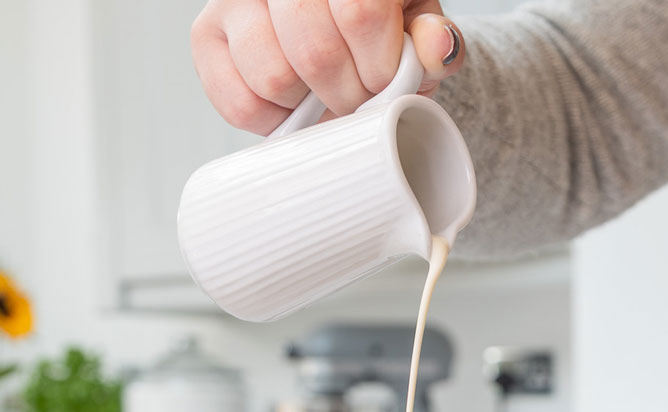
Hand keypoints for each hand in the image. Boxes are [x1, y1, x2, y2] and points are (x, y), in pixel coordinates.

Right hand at [192, 0, 464, 134]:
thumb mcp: (419, 32)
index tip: (385, 82)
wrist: (344, 37)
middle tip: (356, 98)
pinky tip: (293, 103)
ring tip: (323, 96)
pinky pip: (238, 101)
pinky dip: (273, 121)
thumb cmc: (384, 33)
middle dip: (347, 94)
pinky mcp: (207, 34)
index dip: (378, 66)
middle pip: (314, 50)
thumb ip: (435, 43)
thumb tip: (437, 45)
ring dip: (309, 108)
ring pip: (273, 77)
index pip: (359, 12)